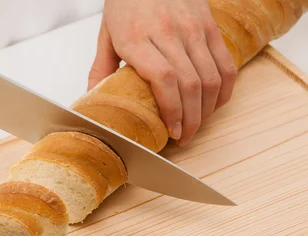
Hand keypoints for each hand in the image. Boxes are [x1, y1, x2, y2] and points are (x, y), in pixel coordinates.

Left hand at [89, 0, 237, 145]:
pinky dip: (224, 88)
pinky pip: (225, 62)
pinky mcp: (209, 24)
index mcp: (137, 38)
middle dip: (191, 119)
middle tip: (185, 137)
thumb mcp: (106, 34)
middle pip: (190, 84)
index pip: (163, 79)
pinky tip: (214, 103)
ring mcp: (192, 28)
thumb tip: (94, 101)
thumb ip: (100, 69)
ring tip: (198, 125)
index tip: (171, 130)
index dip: (172, 110)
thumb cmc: (126, 1)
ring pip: (211, 76)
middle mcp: (168, 32)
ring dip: (208, 108)